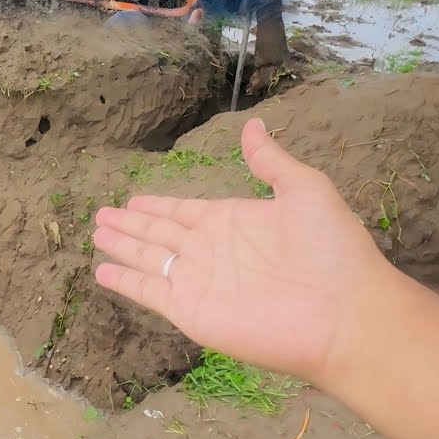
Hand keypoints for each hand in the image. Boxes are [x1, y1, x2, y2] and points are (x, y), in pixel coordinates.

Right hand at [91, 118, 396, 383]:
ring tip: (96, 234)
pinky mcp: (191, 312)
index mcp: (232, 220)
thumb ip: (271, 161)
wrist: (343, 313)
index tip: (133, 198)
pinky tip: (102, 273)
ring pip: (147, 259)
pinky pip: (149, 292)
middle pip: (158, 234)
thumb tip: (253, 125)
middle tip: (101, 215)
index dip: (156, 206)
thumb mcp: (305, 189)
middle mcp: (210, 251)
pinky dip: (124, 283)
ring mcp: (198, 282)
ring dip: (121, 247)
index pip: (182, 211)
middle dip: (130, 225)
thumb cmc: (332, 250)